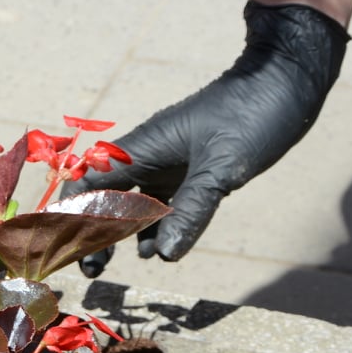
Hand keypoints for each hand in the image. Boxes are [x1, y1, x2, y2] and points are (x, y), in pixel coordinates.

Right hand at [75, 2, 348, 276]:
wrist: (287, 82)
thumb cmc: (251, 115)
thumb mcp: (221, 167)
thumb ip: (192, 210)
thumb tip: (164, 255)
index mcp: (143, 148)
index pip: (90, 183)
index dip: (71, 214)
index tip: (64, 247)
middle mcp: (148, 157)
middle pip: (105, 199)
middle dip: (92, 233)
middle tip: (91, 270)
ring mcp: (169, 165)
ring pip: (132, 205)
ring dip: (120, 235)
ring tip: (109, 266)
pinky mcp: (190, 172)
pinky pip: (162, 205)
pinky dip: (154, 228)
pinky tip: (156, 250)